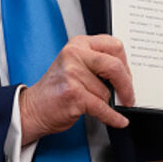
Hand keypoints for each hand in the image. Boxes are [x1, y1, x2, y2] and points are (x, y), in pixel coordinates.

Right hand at [18, 34, 134, 144]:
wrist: (33, 108)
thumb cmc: (56, 88)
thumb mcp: (75, 64)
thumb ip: (97, 62)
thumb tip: (126, 76)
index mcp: (78, 44)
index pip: (114, 46)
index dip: (126, 64)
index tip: (128, 77)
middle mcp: (74, 54)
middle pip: (115, 66)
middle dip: (127, 85)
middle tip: (129, 96)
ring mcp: (72, 74)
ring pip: (107, 91)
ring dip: (107, 103)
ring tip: (97, 104)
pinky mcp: (73, 94)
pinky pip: (103, 107)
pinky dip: (113, 117)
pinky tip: (118, 120)